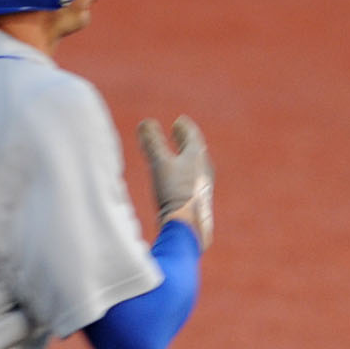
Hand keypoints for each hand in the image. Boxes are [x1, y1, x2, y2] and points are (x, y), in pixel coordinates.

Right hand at [135, 115, 213, 247]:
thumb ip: (152, 142)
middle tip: (178, 131)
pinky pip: (189, 179)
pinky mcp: (197, 200)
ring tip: (176, 153)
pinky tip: (176, 180)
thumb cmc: (175, 192)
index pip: (192, 136)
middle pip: (194, 149)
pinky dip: (182, 171)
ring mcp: (201, 185)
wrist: (187, 227)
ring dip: (183, 155)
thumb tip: (145, 123)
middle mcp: (203, 169)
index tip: (179, 121)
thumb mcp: (160, 163)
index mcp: (198, 156)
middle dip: (184, 139)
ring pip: (193, 165)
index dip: (184, 128)